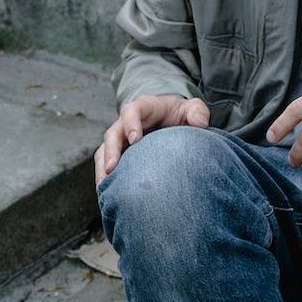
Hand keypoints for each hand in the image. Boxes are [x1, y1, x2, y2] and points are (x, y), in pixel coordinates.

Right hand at [94, 94, 209, 184]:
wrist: (173, 121)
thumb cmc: (181, 114)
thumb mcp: (193, 109)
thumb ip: (198, 111)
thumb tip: (199, 122)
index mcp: (144, 108)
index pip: (132, 111)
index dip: (131, 124)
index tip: (135, 140)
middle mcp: (127, 123)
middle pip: (112, 133)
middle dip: (111, 150)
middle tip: (111, 168)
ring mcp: (121, 139)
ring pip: (103, 151)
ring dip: (102, 168)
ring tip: (104, 186)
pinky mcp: (119, 153)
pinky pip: (106, 164)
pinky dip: (104, 177)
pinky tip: (108, 193)